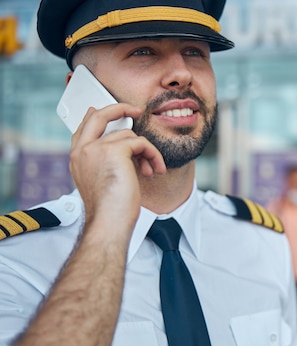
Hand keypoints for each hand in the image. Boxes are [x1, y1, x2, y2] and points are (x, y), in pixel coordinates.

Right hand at [69, 104, 165, 232]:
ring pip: (129, 135)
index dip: (97, 115)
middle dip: (119, 108)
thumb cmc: (109, 210)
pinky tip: (155, 170)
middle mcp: (83, 150)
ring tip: (151, 169)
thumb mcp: (103, 181)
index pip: (84, 127)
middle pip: (99, 116)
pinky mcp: (114, 150)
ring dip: (146, 151)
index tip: (111, 111)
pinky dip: (153, 155)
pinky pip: (141, 143)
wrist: (109, 222)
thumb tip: (122, 146)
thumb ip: (106, 161)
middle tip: (136, 110)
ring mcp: (96, 148)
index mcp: (77, 158)